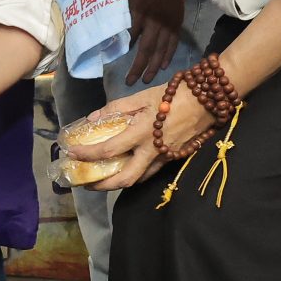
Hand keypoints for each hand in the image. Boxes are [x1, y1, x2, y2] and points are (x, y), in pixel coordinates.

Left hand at [68, 86, 207, 191]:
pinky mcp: (174, 158)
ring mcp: (165, 158)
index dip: (88, 154)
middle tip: (86, 183)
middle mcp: (153, 151)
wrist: (208, 99)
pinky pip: (151, 171)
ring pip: (139, 179)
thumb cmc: (174, 94)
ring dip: (119, 183)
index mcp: (142, 133)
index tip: (72, 154)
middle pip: (125, 179)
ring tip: (103, 179)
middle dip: (103, 186)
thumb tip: (93, 118)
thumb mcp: (143, 96)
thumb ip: (116, 108)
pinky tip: (127, 167)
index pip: (109, 150)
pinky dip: (136, 173)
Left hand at [122, 0, 186, 83]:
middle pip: (146, 48)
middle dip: (138, 66)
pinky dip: (169, 55)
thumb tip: (104, 24)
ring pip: (161, 49)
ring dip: (154, 66)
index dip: (123, 50)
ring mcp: (168, 23)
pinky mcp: (177, 23)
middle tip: (130, 82)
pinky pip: (174, 42)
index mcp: (139, 10)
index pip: (130, 35)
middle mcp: (154, 20)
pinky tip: (164, 66)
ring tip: (146, 80)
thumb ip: (118, 6)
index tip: (114, 63)